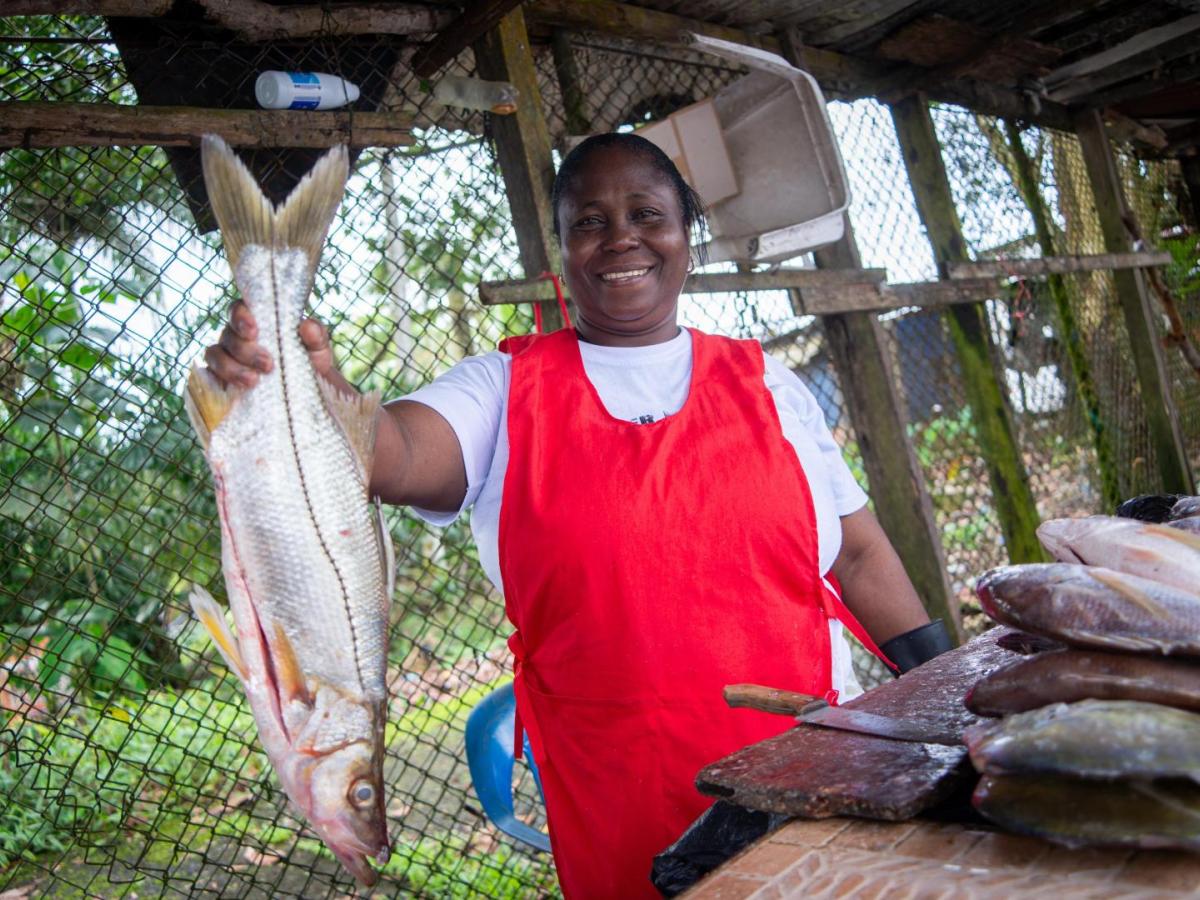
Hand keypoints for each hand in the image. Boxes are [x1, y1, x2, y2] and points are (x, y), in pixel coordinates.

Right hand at [203, 300, 338, 388]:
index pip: (238, 310)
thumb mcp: (319, 351)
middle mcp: (238, 338)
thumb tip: (307, 326)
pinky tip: (238, 389)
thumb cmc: (311, 365)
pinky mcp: (222, 382)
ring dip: (231, 367)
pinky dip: (220, 380)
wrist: (311, 397)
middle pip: (227, 335)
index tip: (254, 331)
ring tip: (253, 381)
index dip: (240, 317)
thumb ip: (316, 336)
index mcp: (258, 323)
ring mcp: (227, 359)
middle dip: (244, 350)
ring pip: (214, 354)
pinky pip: (210, 377)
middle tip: (268, 365)